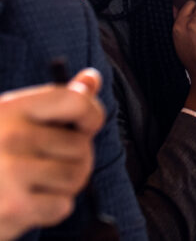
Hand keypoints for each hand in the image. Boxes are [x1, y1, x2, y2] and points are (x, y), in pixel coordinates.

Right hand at [0, 69, 103, 239]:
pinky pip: (63, 206)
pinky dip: (50, 209)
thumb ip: (53, 103)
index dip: (92, 115)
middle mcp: (11, 137)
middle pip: (81, 145)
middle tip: (47, 165)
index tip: (86, 126)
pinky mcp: (14, 208)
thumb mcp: (10, 120)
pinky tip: (27, 204)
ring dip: (64, 185)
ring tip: (37, 184)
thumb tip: (92, 78)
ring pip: (76, 176)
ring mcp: (11, 173)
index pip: (76, 102)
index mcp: (10, 110)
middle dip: (73, 158)